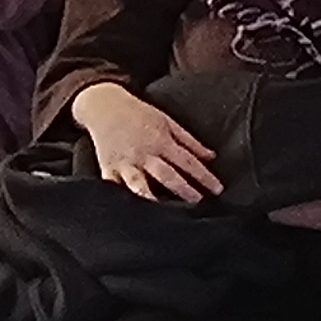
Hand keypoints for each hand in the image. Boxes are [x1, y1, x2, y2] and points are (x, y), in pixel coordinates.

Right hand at [75, 83, 218, 203]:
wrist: (103, 106)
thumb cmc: (138, 113)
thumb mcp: (167, 121)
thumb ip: (189, 141)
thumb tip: (212, 157)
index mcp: (160, 140)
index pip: (187, 162)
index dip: (204, 176)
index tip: (217, 190)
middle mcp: (143, 154)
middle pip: (167, 175)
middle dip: (184, 191)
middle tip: (199, 204)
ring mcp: (125, 163)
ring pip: (139, 184)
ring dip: (152, 198)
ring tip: (163, 214)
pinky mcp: (108, 169)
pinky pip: (114, 188)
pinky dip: (122, 199)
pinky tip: (131, 213)